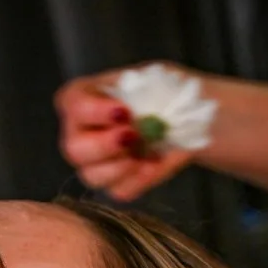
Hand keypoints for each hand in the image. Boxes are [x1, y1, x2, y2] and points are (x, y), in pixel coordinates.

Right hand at [54, 64, 199, 201]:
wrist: (195, 117)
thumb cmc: (172, 90)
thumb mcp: (162, 77)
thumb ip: (147, 91)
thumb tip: (139, 114)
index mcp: (88, 95)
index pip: (72, 103)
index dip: (94, 111)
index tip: (125, 112)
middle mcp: (83, 131)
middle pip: (73, 149)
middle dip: (105, 145)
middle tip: (134, 137)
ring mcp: (96, 162)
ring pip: (91, 175)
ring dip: (121, 165)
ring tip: (147, 151)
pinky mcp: (116, 183)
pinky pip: (119, 190)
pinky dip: (140, 179)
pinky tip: (155, 163)